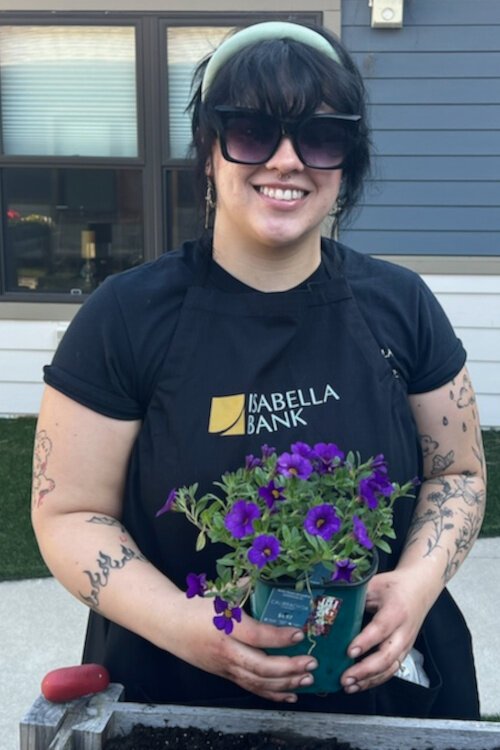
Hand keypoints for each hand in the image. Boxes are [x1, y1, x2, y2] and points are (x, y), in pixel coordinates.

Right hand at [168, 595, 318, 702]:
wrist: (169, 624)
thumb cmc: (195, 606)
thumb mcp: (218, 593)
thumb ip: (243, 587)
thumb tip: (263, 575)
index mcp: (226, 627)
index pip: (257, 636)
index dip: (280, 637)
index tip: (300, 634)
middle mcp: (226, 650)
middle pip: (260, 666)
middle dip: (289, 667)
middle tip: (311, 663)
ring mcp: (225, 667)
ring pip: (258, 682)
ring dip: (285, 683)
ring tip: (307, 680)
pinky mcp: (224, 675)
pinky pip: (251, 688)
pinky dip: (271, 693)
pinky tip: (290, 694)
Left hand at [340, 569, 430, 693]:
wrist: (419, 589)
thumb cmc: (393, 586)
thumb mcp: (374, 584)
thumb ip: (355, 596)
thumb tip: (328, 605)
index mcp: (395, 610)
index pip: (380, 629)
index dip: (365, 641)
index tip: (349, 652)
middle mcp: (403, 631)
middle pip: (387, 655)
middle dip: (365, 670)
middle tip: (345, 677)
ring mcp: (405, 645)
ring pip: (390, 668)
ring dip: (369, 680)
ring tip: (348, 686)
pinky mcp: (404, 652)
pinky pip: (391, 670)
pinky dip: (375, 680)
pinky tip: (359, 684)